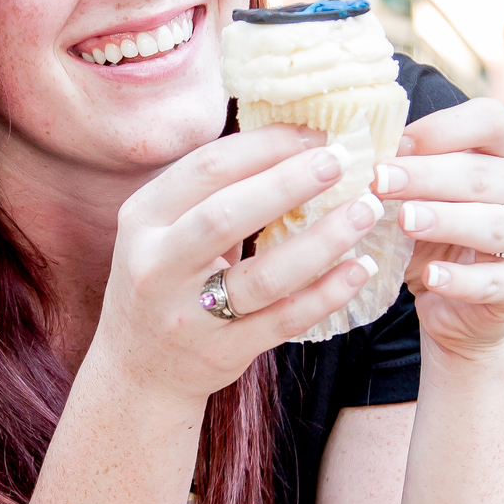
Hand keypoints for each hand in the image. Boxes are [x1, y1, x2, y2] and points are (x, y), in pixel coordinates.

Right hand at [98, 126, 388, 399]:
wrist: (138, 370)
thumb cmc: (165, 281)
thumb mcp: (163, 230)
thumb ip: (210, 192)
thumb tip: (293, 141)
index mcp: (142, 218)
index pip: (206, 168)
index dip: (264, 145)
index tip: (314, 133)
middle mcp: (158, 265)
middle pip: (227, 214)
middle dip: (289, 182)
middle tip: (340, 161)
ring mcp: (189, 314)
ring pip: (264, 275)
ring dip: (322, 240)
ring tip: (365, 211)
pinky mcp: (223, 352)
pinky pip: (284, 319)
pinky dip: (327, 293)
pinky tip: (359, 269)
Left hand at [374, 100, 503, 360]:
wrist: (454, 303)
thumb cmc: (432, 232)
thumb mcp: (417, 195)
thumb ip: (401, 170)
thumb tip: (357, 152)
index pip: (491, 120)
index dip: (444, 127)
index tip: (394, 144)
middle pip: (483, 174)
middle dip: (427, 176)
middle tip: (381, 181)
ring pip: (495, 225)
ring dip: (447, 221)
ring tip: (406, 221)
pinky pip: (496, 282)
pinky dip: (462, 279)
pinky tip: (431, 276)